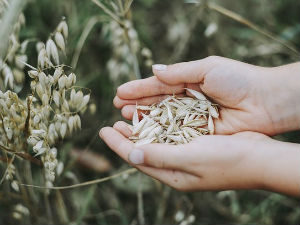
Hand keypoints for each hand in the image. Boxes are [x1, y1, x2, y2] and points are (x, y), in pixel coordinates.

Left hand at [100, 121, 299, 195]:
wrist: (258, 158)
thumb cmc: (225, 161)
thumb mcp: (189, 159)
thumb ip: (160, 156)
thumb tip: (131, 154)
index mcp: (171, 174)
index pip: (136, 158)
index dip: (118, 144)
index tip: (102, 130)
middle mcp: (176, 166)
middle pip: (143, 150)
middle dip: (126, 136)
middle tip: (112, 123)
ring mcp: (186, 155)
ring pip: (156, 140)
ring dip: (141, 128)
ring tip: (127, 116)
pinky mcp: (195, 144)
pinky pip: (170, 134)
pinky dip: (159, 124)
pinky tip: (154, 115)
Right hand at [114, 57, 299, 134]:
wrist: (265, 102)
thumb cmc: (238, 80)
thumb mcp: (207, 68)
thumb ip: (179, 72)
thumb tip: (154, 70)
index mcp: (189, 82)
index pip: (158, 86)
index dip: (139, 89)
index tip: (120, 92)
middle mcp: (187, 101)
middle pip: (157, 103)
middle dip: (137, 104)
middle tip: (117, 107)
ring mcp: (192, 118)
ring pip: (163, 119)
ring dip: (144, 118)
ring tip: (125, 119)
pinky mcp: (198, 133)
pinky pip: (175, 133)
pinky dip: (160, 133)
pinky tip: (144, 133)